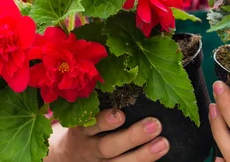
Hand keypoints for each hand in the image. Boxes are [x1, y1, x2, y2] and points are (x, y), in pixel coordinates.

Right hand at [45, 109, 168, 161]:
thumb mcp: (82, 114)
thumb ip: (97, 102)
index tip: (119, 114)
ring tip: (162, 143)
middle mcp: (89, 147)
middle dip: (131, 137)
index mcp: (81, 129)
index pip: (90, 124)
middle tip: (154, 124)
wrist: (66, 156)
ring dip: (142, 155)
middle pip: (107, 146)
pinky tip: (158, 157)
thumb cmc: (83, 127)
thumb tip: (123, 76)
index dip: (104, 121)